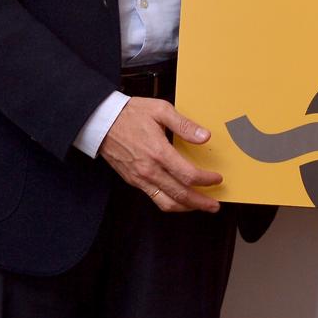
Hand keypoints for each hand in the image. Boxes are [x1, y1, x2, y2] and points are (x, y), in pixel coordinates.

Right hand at [98, 98, 222, 212]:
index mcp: (159, 152)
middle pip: (180, 195)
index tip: (216, 179)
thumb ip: (184, 125)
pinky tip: (178, 198)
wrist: (101, 122)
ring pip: (167, 203)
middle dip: (201, 202)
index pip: (189, 175)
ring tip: (199, 206)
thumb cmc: (129, 114)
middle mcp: (149, 170)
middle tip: (214, 205)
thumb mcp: (160, 110)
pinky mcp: (133, 181)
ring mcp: (140, 178)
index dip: (206, 180)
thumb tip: (204, 136)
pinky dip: (170, 203)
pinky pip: (154, 199)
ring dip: (186, 207)